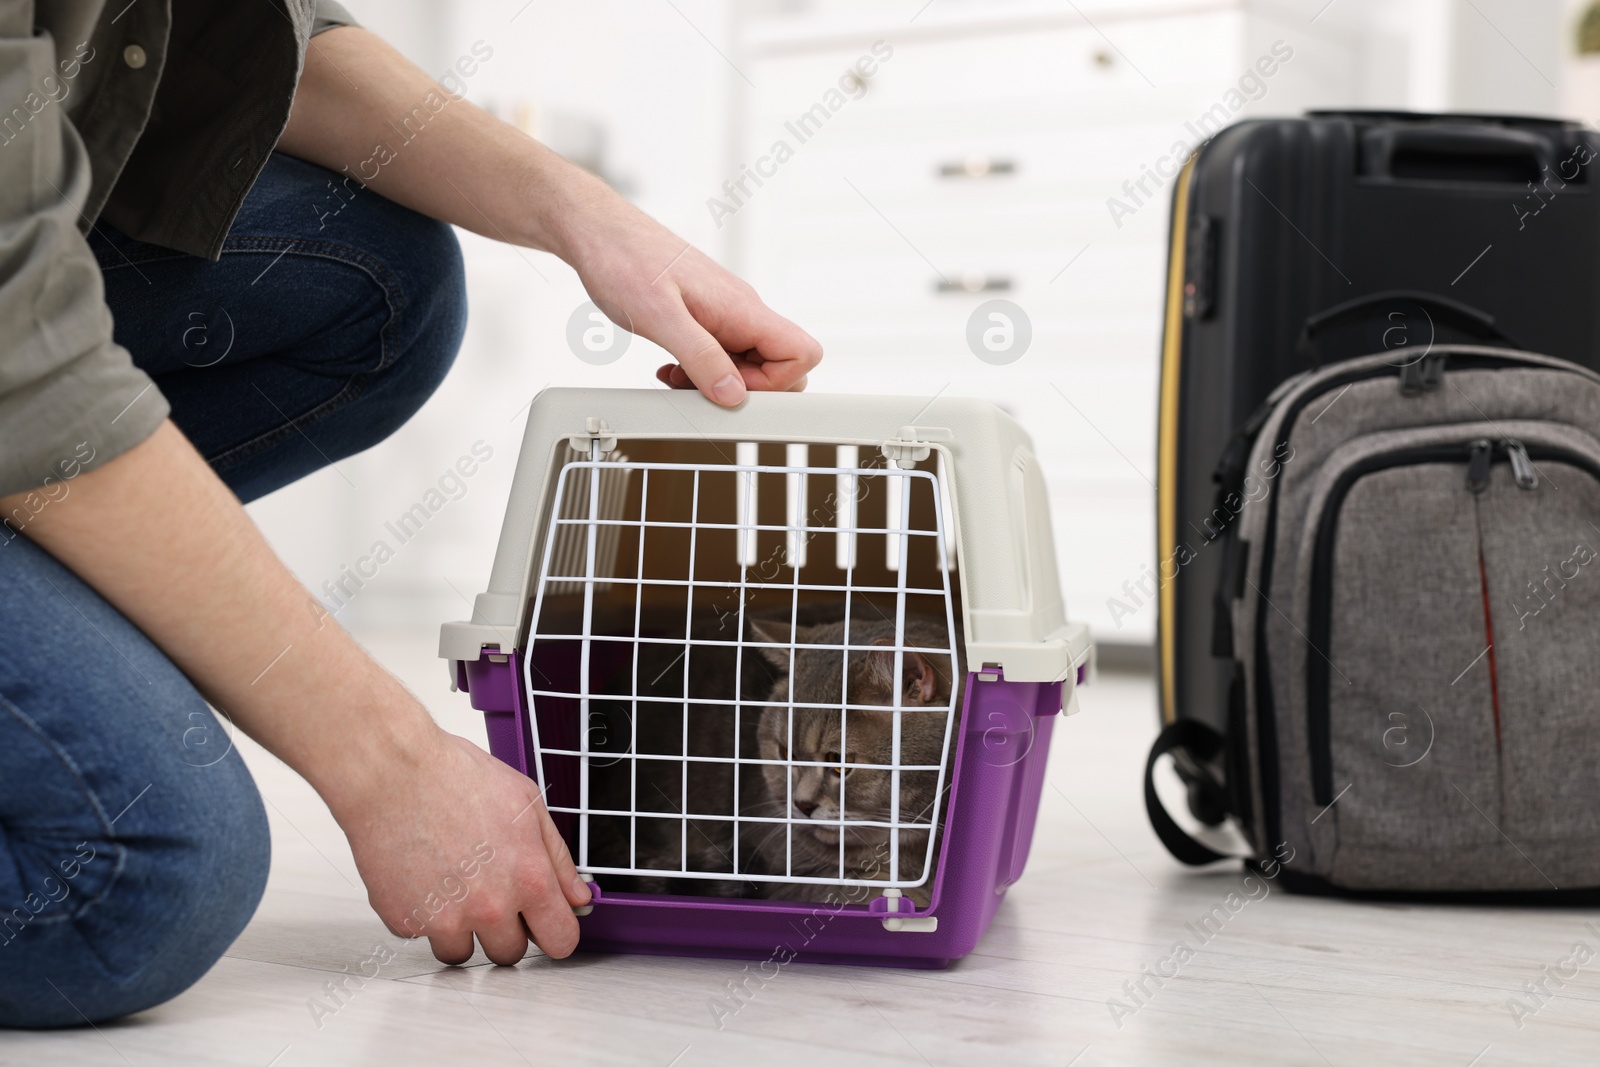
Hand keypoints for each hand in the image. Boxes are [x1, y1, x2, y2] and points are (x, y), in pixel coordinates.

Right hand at [334, 726, 591, 964]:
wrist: (392, 773)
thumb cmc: (455, 777)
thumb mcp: (527, 804)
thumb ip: (558, 858)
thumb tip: (578, 896)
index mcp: (529, 879)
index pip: (560, 941)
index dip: (555, 933)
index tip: (545, 926)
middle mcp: (490, 907)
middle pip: (510, 955)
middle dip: (504, 931)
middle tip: (488, 893)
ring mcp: (445, 919)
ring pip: (462, 953)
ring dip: (460, 929)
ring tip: (451, 885)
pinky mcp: (405, 921)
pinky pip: (422, 934)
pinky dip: (422, 913)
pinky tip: (422, 875)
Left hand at [555, 178, 822, 405]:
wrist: (597, 232)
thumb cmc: (624, 260)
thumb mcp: (660, 318)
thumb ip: (702, 358)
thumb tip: (734, 395)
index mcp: (742, 308)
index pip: (801, 353)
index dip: (776, 384)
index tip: (734, 389)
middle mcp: (741, 310)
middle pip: (781, 364)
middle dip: (746, 389)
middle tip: (704, 387)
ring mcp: (725, 313)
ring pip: (747, 363)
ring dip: (717, 380)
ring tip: (679, 378)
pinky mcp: (705, 315)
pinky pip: (721, 353)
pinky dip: (699, 369)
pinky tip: (671, 367)